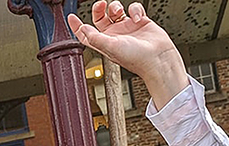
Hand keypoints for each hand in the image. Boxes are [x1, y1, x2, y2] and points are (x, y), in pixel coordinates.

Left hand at [68, 2, 188, 109]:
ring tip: (119, 12)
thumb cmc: (135, 58)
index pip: (86, 34)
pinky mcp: (140, 21)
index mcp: (104, 43)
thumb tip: (82, 29)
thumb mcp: (110, 47)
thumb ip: (94, 38)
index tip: (71, 17)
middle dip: (98, 9)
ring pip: (115, 10)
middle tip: (101, 4)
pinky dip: (135, 10)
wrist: (157, 57)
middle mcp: (114, 35)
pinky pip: (134, 8)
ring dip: (115, 6)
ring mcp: (126, 28)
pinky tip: (138, 18)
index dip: (77, 26)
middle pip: (100, 17)